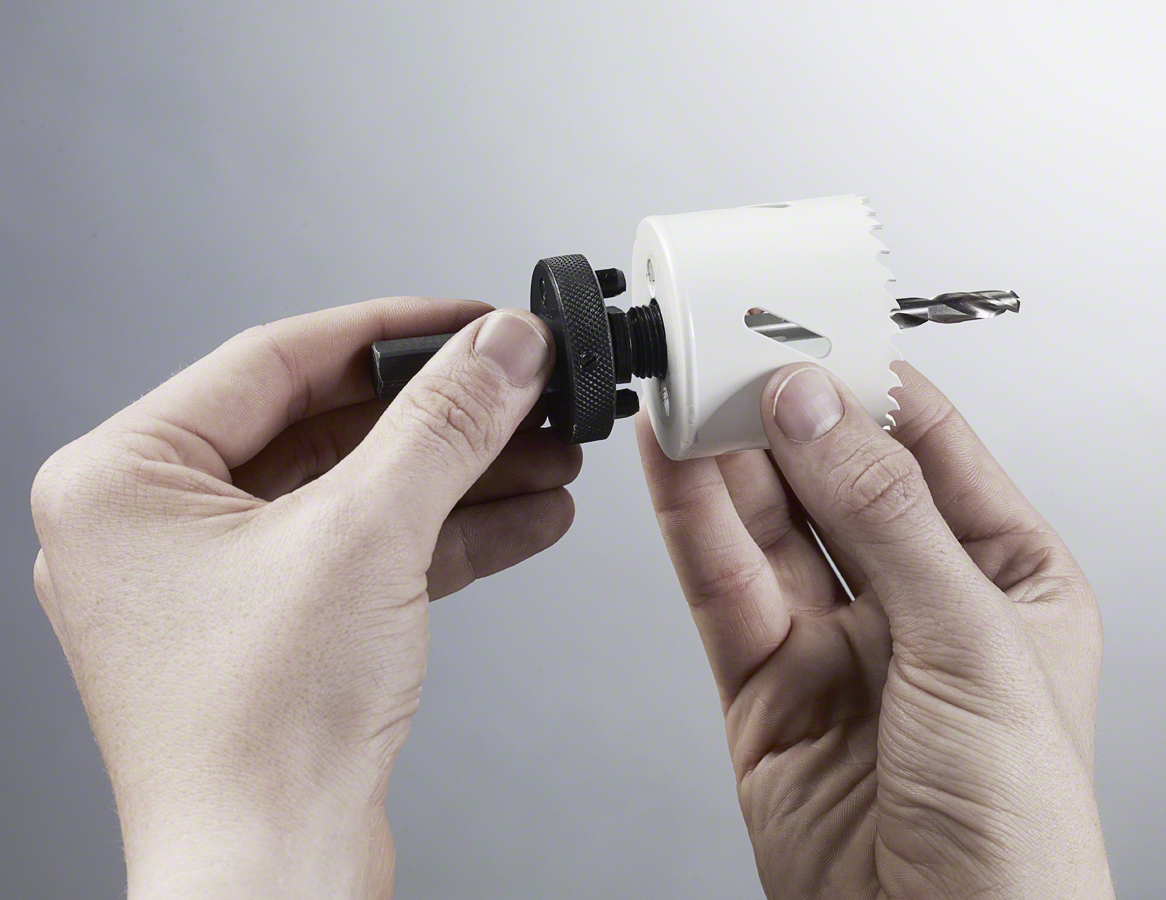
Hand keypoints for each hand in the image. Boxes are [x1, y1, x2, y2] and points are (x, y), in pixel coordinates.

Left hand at [30, 298, 580, 898]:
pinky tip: (524, 517)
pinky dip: (445, 535)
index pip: (278, 359)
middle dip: (443, 417)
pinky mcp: (273, 627)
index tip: (473, 319)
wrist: (273, 879)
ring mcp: (217, 582)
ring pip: (357, 492)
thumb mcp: (366, 535)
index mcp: (125, 479)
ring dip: (460, 475)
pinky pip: (364, 551)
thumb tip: (499, 348)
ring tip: (547, 454)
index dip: (393, 330)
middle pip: (327, 427)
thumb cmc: (258, 736)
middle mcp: (157, 526)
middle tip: (522, 389)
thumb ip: (441, 424)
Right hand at [637, 361, 1113, 898]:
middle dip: (781, 416)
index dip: (866, 385)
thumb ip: (887, 518)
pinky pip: (723, 587)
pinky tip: (671, 467)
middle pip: (833, 479)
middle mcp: (915, 601)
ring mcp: (834, 641)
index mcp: (1002, 576)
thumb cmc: (1017, 835)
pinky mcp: (764, 684)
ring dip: (725, 460)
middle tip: (729, 353)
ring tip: (684, 391)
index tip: (811, 328)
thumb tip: (821, 414)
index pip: (927, 446)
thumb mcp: (973, 644)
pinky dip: (692, 525)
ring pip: (768, 527)